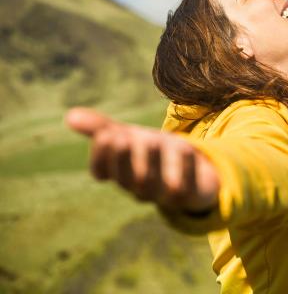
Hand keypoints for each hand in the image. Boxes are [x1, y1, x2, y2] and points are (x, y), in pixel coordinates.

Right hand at [65, 107, 219, 212]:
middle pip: (127, 179)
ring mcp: (164, 194)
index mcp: (120, 173)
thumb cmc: (153, 153)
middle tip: (122, 136)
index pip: (101, 171)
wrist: (195, 170)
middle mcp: (139, 187)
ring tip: (151, 139)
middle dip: (123, 159)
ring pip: (154, 186)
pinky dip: (185, 168)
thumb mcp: (128, 137)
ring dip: (152, 162)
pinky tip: (186, 147)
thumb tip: (69, 115)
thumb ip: (101, 128)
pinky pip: (186, 188)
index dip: (101, 155)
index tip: (106, 134)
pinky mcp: (190, 195)